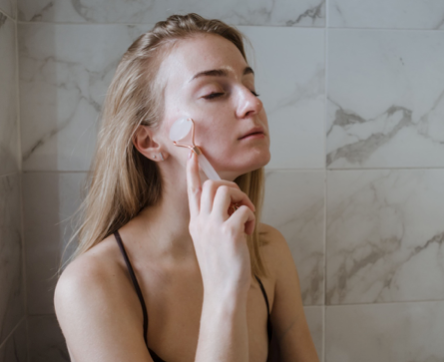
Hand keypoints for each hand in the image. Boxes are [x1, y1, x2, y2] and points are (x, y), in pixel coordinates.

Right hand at [186, 151, 255, 297]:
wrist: (222, 291)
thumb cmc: (221, 267)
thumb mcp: (210, 241)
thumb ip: (214, 222)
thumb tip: (230, 205)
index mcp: (196, 223)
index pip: (192, 190)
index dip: (193, 170)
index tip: (193, 152)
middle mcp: (201, 222)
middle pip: (212, 184)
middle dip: (231, 187)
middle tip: (241, 204)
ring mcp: (213, 226)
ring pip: (226, 190)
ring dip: (242, 198)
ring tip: (247, 215)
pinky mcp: (229, 232)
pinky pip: (244, 209)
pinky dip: (252, 216)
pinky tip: (249, 232)